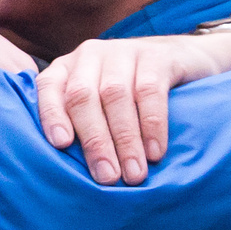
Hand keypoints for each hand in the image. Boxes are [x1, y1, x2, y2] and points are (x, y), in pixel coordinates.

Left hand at [33, 26, 230, 186]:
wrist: (181, 60)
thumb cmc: (128, 96)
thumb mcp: (98, 105)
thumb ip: (79, 126)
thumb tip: (65, 175)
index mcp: (67, 68)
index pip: (49, 88)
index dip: (52, 114)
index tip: (60, 144)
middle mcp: (90, 55)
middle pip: (83, 96)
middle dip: (95, 140)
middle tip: (108, 177)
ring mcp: (123, 51)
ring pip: (116, 95)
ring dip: (125, 139)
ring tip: (134, 174)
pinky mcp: (156, 56)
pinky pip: (150, 91)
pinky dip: (152, 125)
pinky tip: (155, 152)